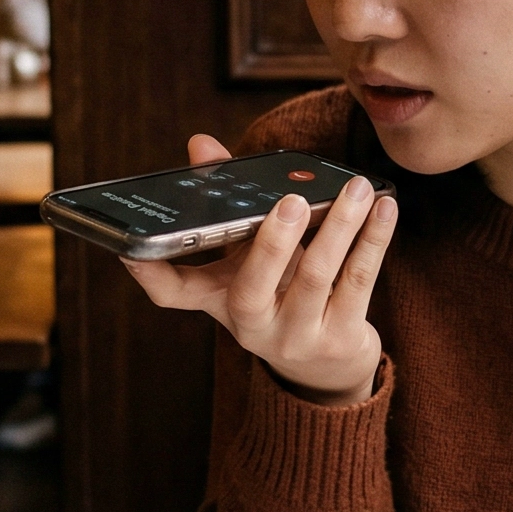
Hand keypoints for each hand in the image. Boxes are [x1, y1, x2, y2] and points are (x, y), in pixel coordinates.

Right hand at [121, 134, 397, 405]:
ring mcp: (298, 335)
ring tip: (355, 188)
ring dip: (339, 228)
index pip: (173, 293)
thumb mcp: (246, 258)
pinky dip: (373, 241)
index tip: (128, 249)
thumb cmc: (280, 295)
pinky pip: (359, 282)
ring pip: (316, 278)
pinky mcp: (341, 337)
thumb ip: (228, 202)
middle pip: (253, 287)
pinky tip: (384, 208)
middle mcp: (253, 326)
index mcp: (221, 301)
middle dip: (272, 243)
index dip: (147, 273)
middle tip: (290, 202)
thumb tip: (201, 144)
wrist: (325, 367)